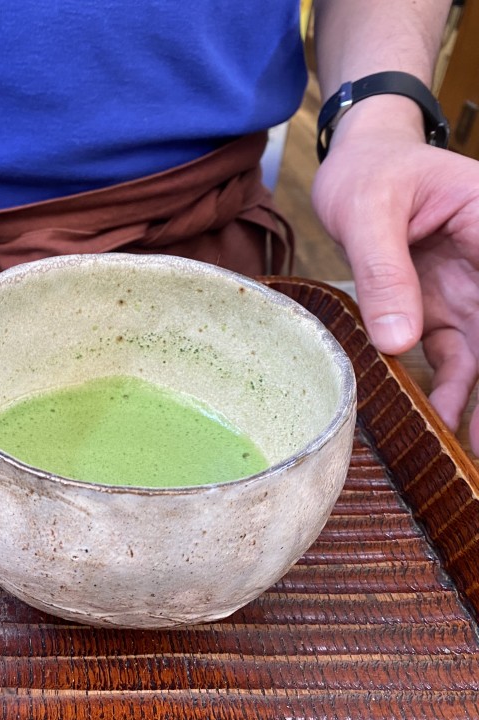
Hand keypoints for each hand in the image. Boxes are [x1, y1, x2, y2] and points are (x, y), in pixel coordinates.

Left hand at [313, 118, 478, 451]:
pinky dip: (454, 390)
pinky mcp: (446, 309)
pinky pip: (457, 357)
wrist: (357, 166)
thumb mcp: (368, 213)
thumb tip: (398, 344)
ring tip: (474, 450)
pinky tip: (448, 423)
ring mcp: (474, 290)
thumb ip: (383, 272)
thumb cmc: (369, 173)